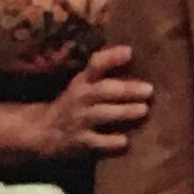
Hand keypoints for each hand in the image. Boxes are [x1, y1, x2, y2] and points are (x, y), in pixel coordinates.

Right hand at [40, 45, 154, 158]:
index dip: (111, 58)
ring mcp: (79, 120)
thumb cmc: (74, 104)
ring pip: (102, 114)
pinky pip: (96, 142)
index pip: (95, 65)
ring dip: (123, 111)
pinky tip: (124, 142)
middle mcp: (80, 98)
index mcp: (82, 81)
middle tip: (149, 89)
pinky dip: (110, 142)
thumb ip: (103, 70)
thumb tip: (131, 52)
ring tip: (143, 110)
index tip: (129, 51)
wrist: (44, 131)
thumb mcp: (83, 84)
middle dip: (126, 89)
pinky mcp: (80, 142)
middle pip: (103, 90)